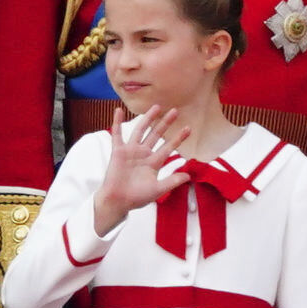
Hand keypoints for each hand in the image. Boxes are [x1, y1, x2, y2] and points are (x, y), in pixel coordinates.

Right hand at [92, 107, 191, 235]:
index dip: (178, 138)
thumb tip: (189, 176)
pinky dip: (117, 122)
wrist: (118, 201)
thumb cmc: (137, 197)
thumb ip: (172, 181)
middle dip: (165, 123)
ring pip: (140, 131)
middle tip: (175, 111)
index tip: (189, 128)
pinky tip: (118, 110)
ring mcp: (131, 151)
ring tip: (156, 107)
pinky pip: (117, 134)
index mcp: (153, 163)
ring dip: (147, 119)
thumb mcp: (158, 189)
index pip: (168, 147)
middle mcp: (143, 154)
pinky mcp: (118, 151)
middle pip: (156, 135)